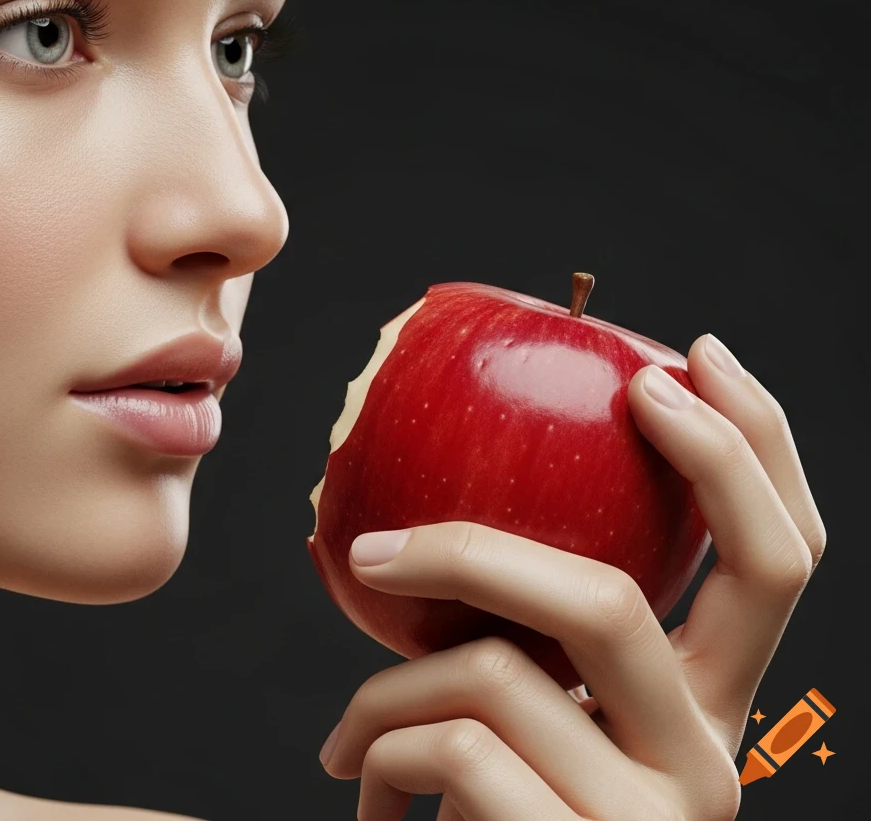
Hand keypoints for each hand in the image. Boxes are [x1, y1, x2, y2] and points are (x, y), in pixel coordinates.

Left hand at [317, 334, 826, 820]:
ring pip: (498, 673)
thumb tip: (422, 520)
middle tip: (375, 549)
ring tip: (346, 735)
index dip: (753, 446)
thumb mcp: (539, 721)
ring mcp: (655, 818)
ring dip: (386, 693)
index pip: (785, 559)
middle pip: (620, 596)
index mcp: (713, 703)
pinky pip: (453, 749)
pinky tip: (362, 790)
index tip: (682, 356)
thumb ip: (535, 639)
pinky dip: (380, 752)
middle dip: (479, 550)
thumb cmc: (504, 818)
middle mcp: (713, 757)